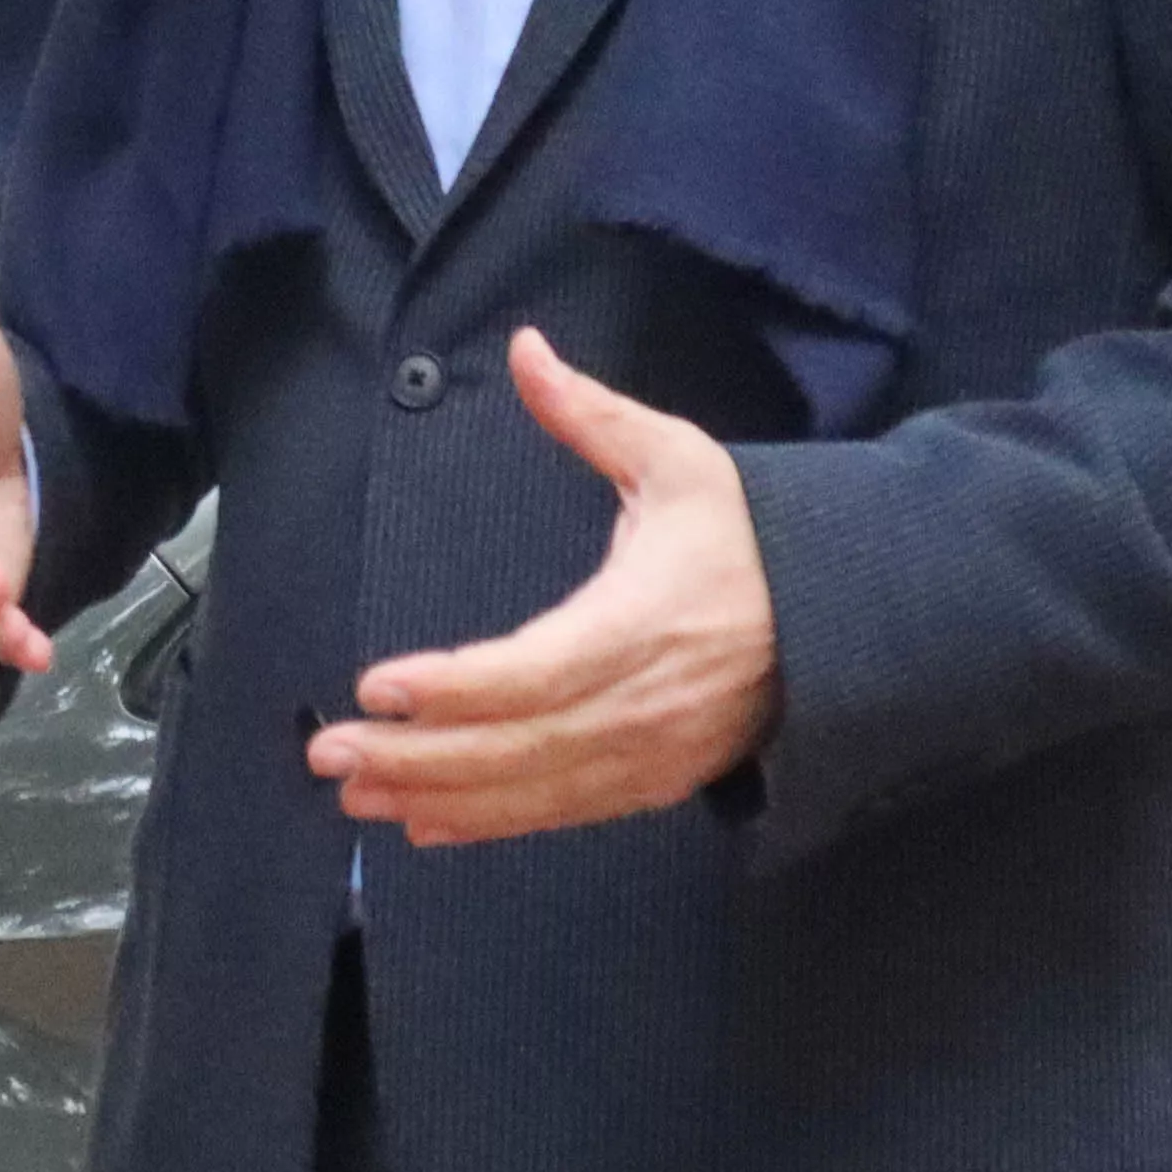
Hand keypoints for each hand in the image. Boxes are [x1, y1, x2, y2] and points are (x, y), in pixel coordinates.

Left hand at [310, 331, 780, 844]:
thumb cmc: (747, 538)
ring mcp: (648, 756)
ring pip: (530, 791)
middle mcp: (642, 705)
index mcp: (642, 624)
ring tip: (354, 793)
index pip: (535, 670)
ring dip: (437, 796)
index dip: (454, 688)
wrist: (841, 624)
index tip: (377, 686)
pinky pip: (560, 814)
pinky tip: (423, 821)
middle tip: (330, 753)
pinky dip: (489, 823)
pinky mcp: (651, 785)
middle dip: (417, 755)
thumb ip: (592, 414)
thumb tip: (526, 349)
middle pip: (517, 745)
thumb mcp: (679, 460)